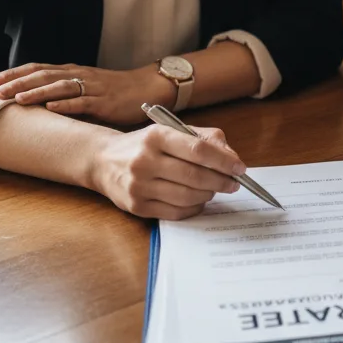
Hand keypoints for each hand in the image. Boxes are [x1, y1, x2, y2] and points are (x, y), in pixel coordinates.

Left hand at [0, 62, 166, 125]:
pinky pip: (82, 102)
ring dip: (36, 92)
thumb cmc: (114, 90)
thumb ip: (65, 90)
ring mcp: (91, 88)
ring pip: (59, 87)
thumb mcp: (86, 86)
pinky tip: (51, 108)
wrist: (147, 87)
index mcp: (72, 72)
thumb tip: (36, 103)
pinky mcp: (104, 102)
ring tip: (17, 99)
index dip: (16, 74)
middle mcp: (79, 76)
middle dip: (18, 83)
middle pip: (44, 76)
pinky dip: (65, 105)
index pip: (38, 69)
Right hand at [90, 122, 245, 219]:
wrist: (103, 161)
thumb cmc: (144, 145)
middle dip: (220, 181)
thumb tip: (231, 156)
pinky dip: (194, 207)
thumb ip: (203, 138)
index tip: (240, 168)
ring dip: (209, 194)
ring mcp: (139, 186)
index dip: (223, 160)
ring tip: (215, 189)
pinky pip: (175, 212)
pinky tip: (199, 199)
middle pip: (194, 175)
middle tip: (234, 183)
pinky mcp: (137, 207)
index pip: (198, 149)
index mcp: (156, 136)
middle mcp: (144, 161)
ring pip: (187, 196)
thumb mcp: (170, 131)